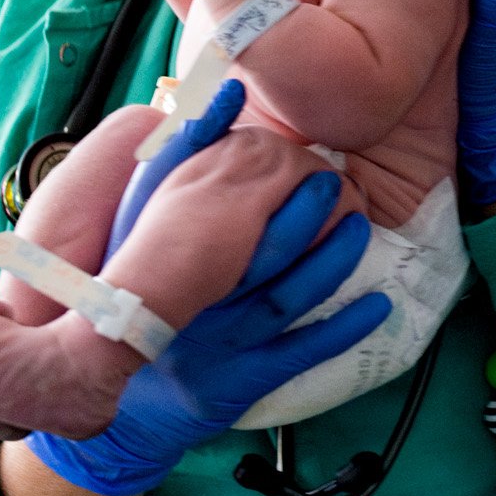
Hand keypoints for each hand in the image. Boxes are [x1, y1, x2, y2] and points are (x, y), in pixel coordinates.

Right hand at [27, 96, 390, 495]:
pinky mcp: (240, 383)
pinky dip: (343, 329)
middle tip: (333, 182)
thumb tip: (219, 93)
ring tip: (358, 227)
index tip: (289, 153)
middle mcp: (186, 305)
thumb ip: (172, 160)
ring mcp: (216, 344)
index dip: (254, 182)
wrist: (115, 402)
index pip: (205, 213)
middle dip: (299, 214)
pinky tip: (379, 304)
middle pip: (252, 254)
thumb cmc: (131, 293)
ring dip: (328, 262)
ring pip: (282, 299)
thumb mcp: (135, 227)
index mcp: (156, 261)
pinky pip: (298, 353)